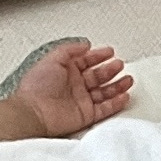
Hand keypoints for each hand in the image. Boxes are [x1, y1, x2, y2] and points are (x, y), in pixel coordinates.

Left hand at [9, 41, 132, 137]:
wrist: (33, 113)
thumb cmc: (36, 88)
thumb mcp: (52, 58)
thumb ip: (70, 49)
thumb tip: (85, 44)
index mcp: (65, 71)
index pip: (86, 61)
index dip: (98, 56)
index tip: (109, 51)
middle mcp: (73, 85)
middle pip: (97, 76)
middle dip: (110, 70)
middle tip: (120, 64)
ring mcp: (80, 100)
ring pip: (104, 92)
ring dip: (117, 86)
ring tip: (128, 80)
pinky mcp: (85, 115)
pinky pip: (105, 109)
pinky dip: (115, 103)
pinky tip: (124, 97)